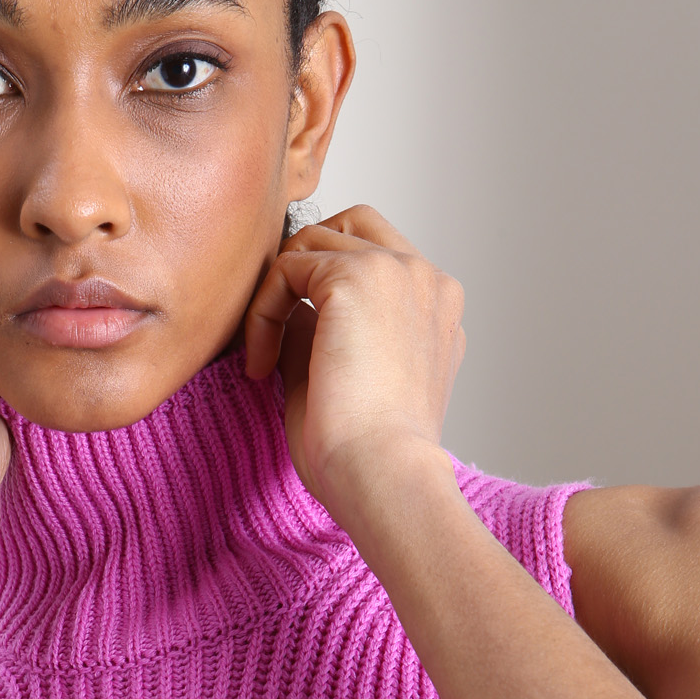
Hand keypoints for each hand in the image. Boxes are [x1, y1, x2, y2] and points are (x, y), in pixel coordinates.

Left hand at [243, 206, 465, 517]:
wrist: (382, 474)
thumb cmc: (369, 453)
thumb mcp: (346, 378)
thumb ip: (325, 332)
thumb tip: (289, 308)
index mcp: (436, 309)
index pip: (378, 258)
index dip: (325, 289)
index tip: (297, 349)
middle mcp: (428, 281)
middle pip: (353, 225)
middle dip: (304, 263)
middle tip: (275, 323)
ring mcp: (399, 270)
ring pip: (315, 239)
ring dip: (278, 292)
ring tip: (267, 356)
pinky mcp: (359, 275)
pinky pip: (287, 265)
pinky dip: (263, 310)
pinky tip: (263, 363)